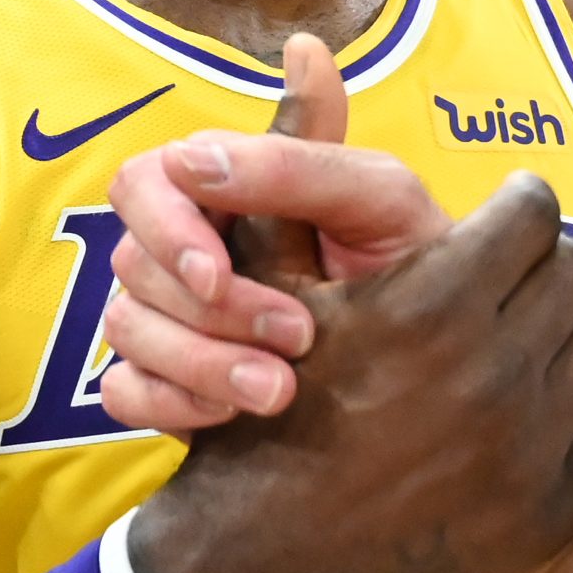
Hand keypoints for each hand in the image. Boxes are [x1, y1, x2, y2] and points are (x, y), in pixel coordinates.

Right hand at [97, 38, 453, 429]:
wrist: (449, 363)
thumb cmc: (415, 262)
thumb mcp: (380, 198)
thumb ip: (295, 161)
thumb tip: (188, 157)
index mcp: (227, 188)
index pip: (144, 182)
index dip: (168, 229)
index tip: (220, 276)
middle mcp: (188, 249)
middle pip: (132, 262)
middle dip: (210, 310)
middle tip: (297, 336)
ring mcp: (174, 318)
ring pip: (126, 328)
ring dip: (200, 362)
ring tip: (281, 391)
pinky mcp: (172, 384)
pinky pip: (123, 391)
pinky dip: (169, 402)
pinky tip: (230, 414)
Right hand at [127, 164, 572, 572]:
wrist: (255, 566)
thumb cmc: (254, 415)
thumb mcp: (261, 280)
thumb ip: (296, 163)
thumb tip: (307, 43)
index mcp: (424, 305)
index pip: (527, 213)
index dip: (515, 210)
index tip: (502, 222)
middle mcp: (488, 371)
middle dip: (551, 263)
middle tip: (528, 276)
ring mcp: (532, 443)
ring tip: (569, 316)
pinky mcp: (560, 503)